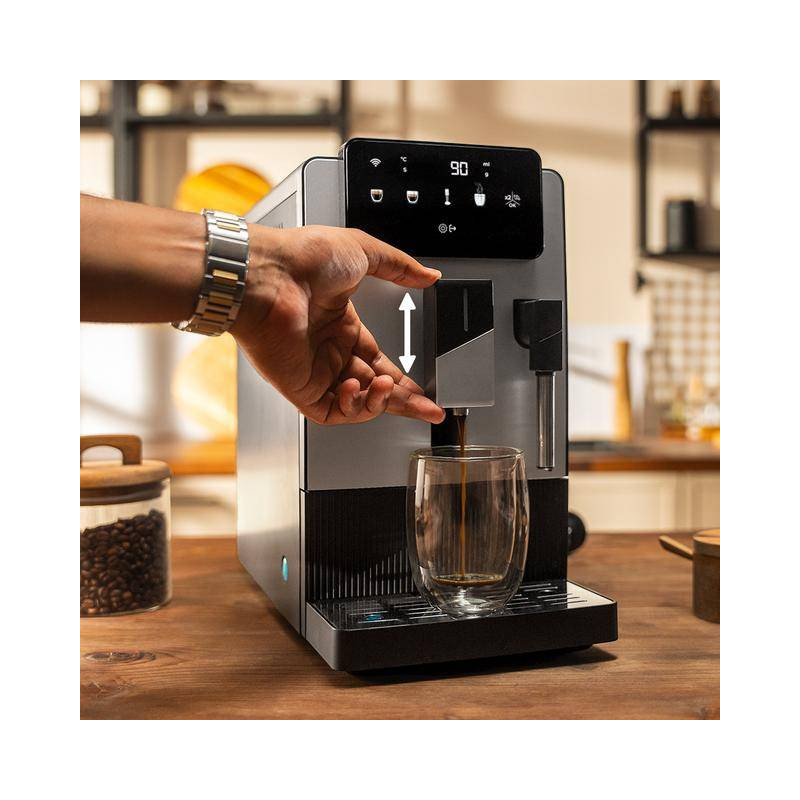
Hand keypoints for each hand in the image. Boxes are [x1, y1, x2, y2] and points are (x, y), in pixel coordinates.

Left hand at [232, 225, 445, 425]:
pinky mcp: (299, 387)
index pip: (378, 362)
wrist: (269, 274)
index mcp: (341, 325)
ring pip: (357, 403)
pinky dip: (352, 407)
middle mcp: (328, 350)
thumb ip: (400, 267)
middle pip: (374, 387)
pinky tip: (358, 389)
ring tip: (389, 387)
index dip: (402, 378)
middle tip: (427, 408)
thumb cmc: (302, 258)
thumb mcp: (363, 252)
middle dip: (402, 400)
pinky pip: (332, 411)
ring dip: (380, 401)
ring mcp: (314, 370)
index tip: (425, 390)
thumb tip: (428, 276)